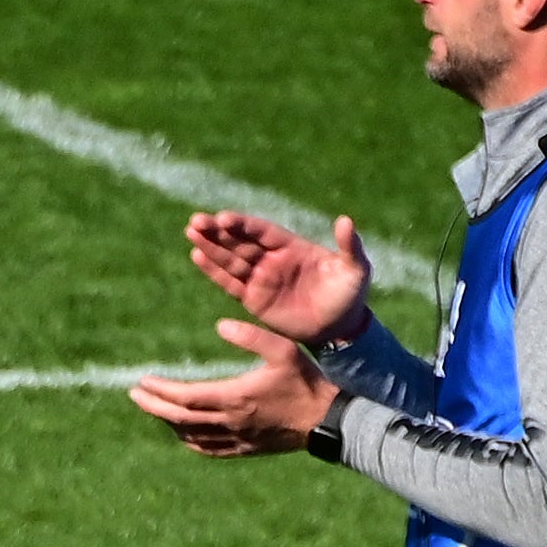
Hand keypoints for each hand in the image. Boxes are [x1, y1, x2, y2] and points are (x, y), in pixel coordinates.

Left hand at [131, 321, 344, 457]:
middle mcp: (229, 422)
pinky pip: (207, 449)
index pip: (184, 397)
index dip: (160, 391)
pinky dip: (188, 440)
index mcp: (235, 397)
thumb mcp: (284, 350)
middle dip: (154, 406)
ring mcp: (235, 439)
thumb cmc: (306, 381)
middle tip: (135, 394)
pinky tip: (182, 432)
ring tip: (154, 407)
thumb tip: (220, 324)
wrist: (326, 419)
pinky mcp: (244, 449)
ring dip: (168, 422)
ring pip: (189, 435)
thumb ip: (252, 336)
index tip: (142, 381)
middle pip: (179, 418)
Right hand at [184, 207, 372, 344]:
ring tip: (191, 232)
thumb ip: (349, 246)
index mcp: (292, 246)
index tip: (222, 218)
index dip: (242, 225)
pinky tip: (197, 256)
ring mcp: (261, 278)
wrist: (339, 328)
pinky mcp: (253, 300)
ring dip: (210, 246)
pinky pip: (230, 283)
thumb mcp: (355, 269)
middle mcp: (272, 259)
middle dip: (218, 232)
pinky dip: (213, 271)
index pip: (262, 231)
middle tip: (196, 221)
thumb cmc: (350, 294)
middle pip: (240, 242)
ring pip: (230, 259)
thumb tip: (345, 221)